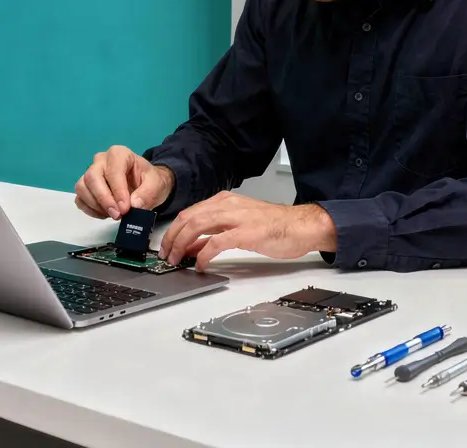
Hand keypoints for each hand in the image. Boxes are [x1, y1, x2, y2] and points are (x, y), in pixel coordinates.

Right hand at [73, 145, 173, 220]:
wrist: (146, 186)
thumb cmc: (150, 181)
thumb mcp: (157, 185)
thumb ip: (147, 193)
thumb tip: (134, 205)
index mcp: (119, 154)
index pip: (113, 171)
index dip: (118, 191)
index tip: (125, 209)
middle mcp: (101, 160)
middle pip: (92, 177)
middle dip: (104, 199)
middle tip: (117, 215)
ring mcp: (91, 173)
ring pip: (82, 187)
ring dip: (96, 205)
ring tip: (113, 215)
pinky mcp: (86, 187)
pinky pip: (80, 199)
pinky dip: (90, 210)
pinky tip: (105, 215)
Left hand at [157, 191, 335, 270]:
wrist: (301, 226)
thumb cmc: (273, 226)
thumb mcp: (238, 225)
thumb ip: (215, 233)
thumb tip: (192, 246)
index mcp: (225, 201)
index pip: (189, 213)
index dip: (173, 231)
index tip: (166, 246)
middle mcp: (227, 205)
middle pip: (188, 218)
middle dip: (172, 238)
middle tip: (166, 255)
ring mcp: (236, 217)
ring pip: (197, 226)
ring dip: (182, 245)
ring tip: (176, 260)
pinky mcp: (246, 232)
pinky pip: (216, 243)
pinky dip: (203, 254)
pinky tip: (200, 265)